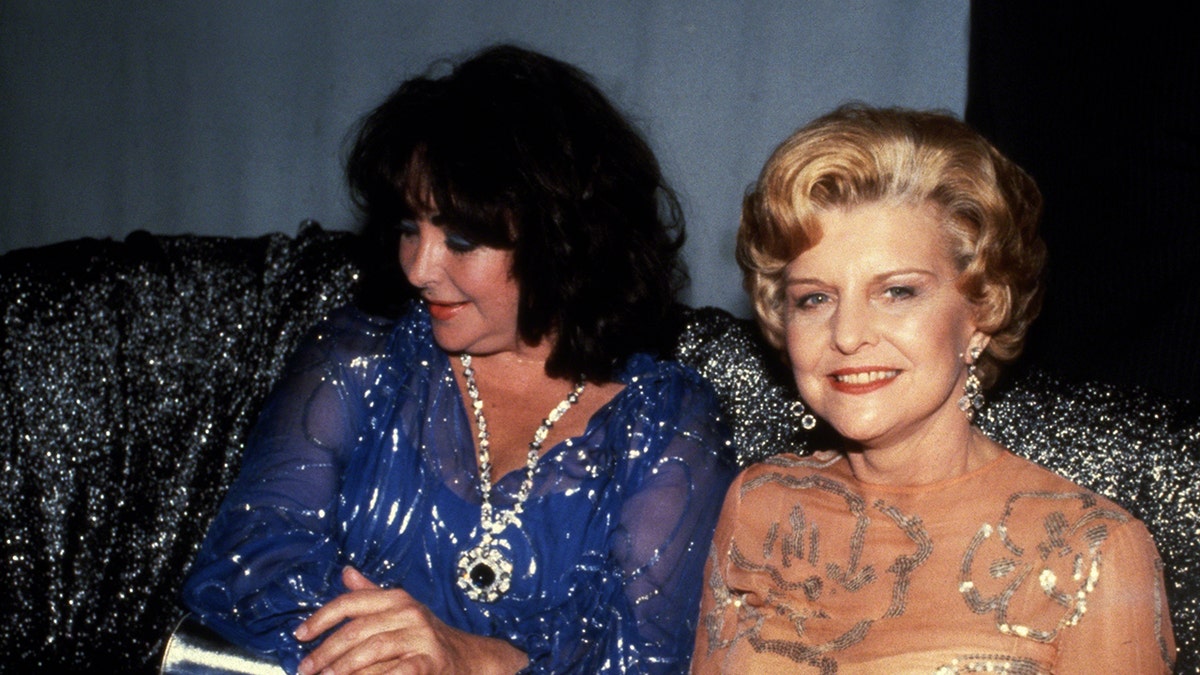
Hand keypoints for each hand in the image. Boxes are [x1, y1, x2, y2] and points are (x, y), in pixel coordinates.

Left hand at [293, 567, 526, 674]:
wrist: (468, 657)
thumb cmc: (424, 634)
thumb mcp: (400, 610)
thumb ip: (370, 594)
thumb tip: (345, 572)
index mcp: (397, 598)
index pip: (351, 603)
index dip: (321, 619)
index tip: (300, 635)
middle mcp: (409, 613)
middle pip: (356, 631)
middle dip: (326, 652)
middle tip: (306, 668)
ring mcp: (421, 637)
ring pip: (372, 651)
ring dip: (343, 668)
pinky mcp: (430, 661)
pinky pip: (396, 671)